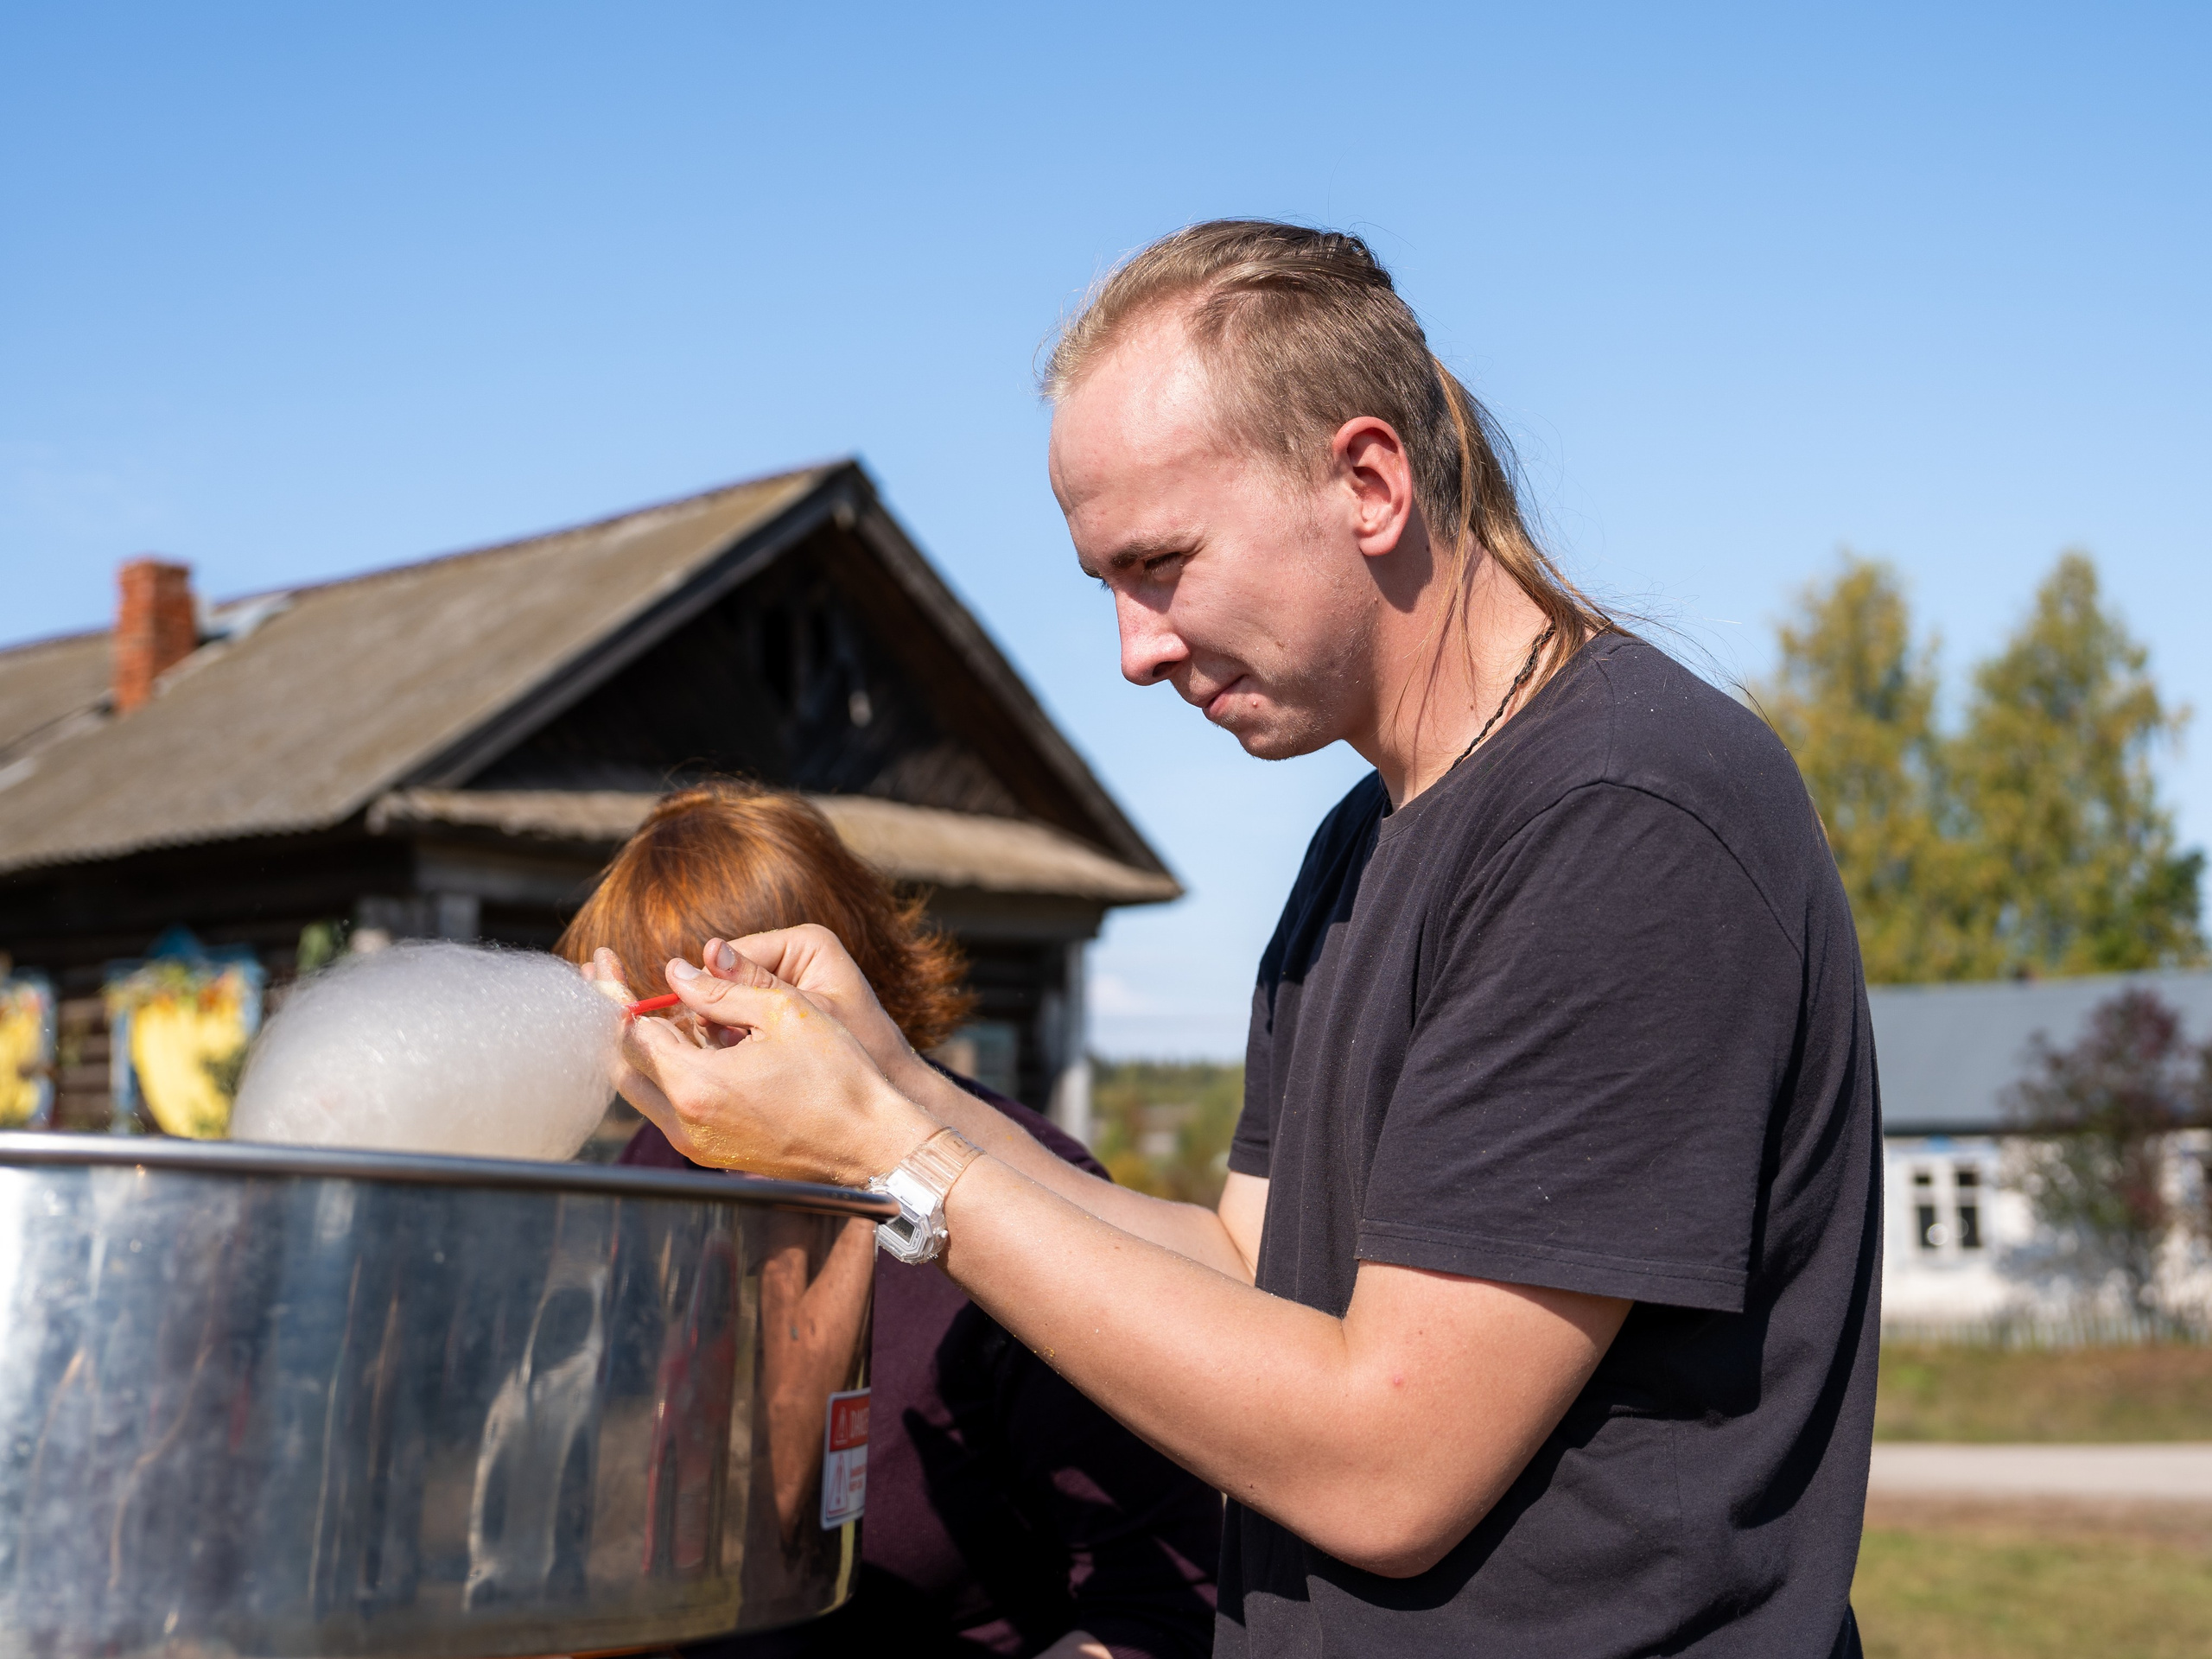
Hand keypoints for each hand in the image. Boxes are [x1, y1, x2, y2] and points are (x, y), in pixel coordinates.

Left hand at [611, 949, 938, 1184]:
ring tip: (644, 1002)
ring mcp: (696, 1144)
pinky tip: (684, 1040)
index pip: (629, 1031)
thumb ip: (723, 988)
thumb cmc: (840, 1077)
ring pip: (642, 1087)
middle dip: (611, 1015)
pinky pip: (669, 1105)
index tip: (602, 960)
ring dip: (638, 1044)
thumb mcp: (784, 1012)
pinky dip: (666, 1069)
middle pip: (622, 1063)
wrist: (871, 1143)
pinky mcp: (712, 1152)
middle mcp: (685, 1123)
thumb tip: (676, 971)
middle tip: (605, 977)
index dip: (611, 990)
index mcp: (697, 1085)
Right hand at [698, 925, 926, 1088]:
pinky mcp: (783, 1015)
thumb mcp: (801, 1017)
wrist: (884, 1099)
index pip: (732, 955)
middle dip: (717, 1012)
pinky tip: (740, 1066)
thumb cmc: (861, 1052)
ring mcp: (788, 987)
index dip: (709, 989)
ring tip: (732, 1058)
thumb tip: (700, 955)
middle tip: (717, 1045)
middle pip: (728, 980)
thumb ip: (753, 987)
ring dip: (723, 1030)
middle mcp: (795, 958)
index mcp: (806, 944)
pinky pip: (742, 1023)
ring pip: (730, 1004)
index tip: (697, 1024)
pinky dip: (736, 1044)